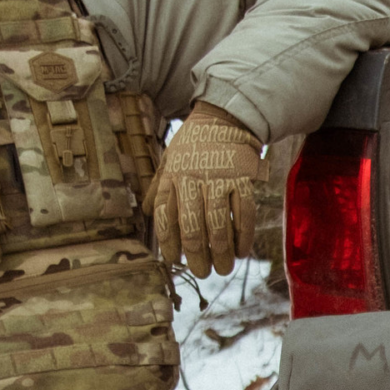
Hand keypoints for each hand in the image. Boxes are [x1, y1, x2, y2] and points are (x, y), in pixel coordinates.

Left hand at [149, 102, 267, 277]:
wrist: (226, 117)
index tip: (176, 260)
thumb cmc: (194, 143)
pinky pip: (244, 213)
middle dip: (197, 256)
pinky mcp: (244, 179)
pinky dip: (243, 236)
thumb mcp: (169, 159)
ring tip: (223, 268)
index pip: (165, 217)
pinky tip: (241, 250)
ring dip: (221, 252)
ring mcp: (220, 179)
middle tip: (203, 272)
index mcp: (172, 177)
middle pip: (192, 226)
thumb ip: (159, 186)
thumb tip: (146, 212)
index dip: (169, 243)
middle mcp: (193, 179)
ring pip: (219, 224)